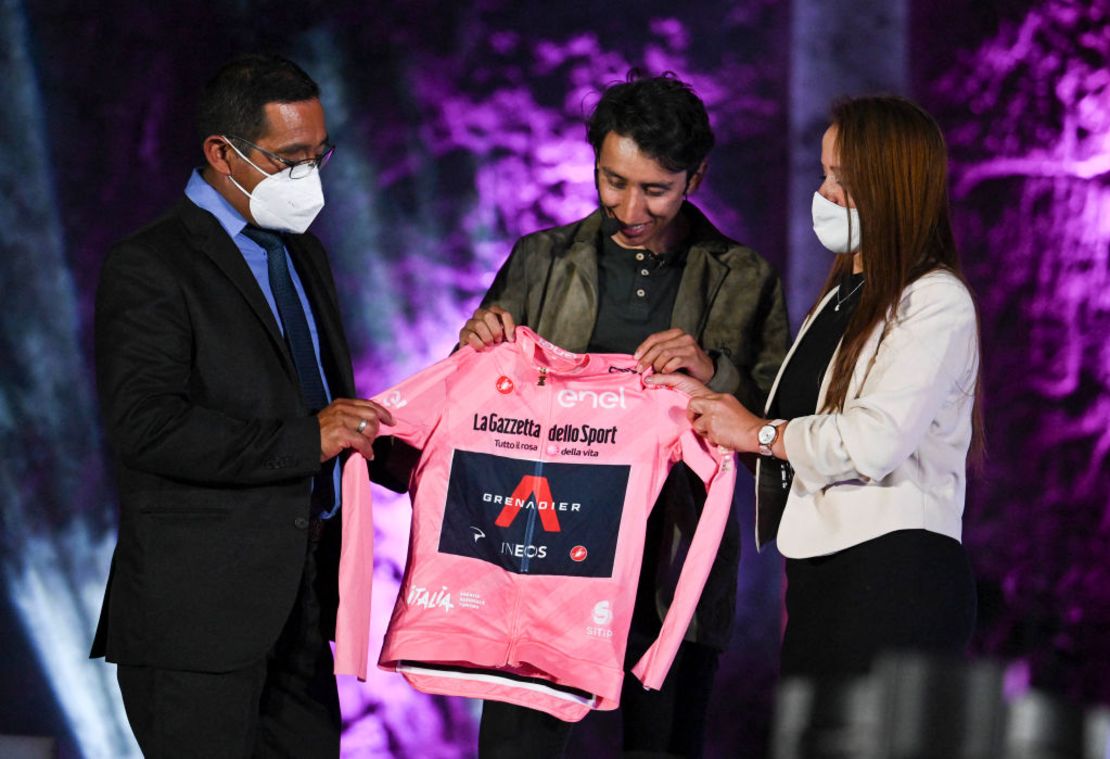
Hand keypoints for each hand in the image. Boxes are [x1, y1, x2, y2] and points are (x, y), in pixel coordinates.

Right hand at [318, 398, 393, 461]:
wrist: (302, 443)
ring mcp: (341, 420)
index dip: (382, 412)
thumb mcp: (335, 418)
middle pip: (372, 415)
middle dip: (377, 428)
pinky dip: (367, 450)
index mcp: (343, 403)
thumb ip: (351, 416)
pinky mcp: (341, 433)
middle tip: (373, 438)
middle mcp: (343, 409)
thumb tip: (372, 423)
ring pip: (369, 427)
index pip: (369, 404)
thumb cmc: (320, 434)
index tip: (391, 420)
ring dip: (371, 440)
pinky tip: (367, 455)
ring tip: (366, 447)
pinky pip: (362, 442)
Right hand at [459, 305, 515, 350]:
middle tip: (498, 341)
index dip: (509, 326)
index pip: (503, 314)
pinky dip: (479, 344)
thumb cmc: (496, 343)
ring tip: (491, 346)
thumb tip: (512, 338)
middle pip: (488, 315)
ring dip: (487, 338)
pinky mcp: (463, 333)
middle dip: (496, 331)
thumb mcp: (505, 337)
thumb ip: (510, 334)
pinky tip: (483, 349)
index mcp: (493, 312)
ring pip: (479, 324)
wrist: (479, 353)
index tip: (511, 340)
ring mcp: (470, 322)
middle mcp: (480, 314)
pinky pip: (471, 336)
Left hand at [634, 328, 714, 382]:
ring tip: (655, 373)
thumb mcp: (671, 354)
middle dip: (646, 359)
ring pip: (665, 353)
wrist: (706, 370)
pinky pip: (675, 361)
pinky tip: (664, 373)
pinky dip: (667, 368)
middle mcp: (682, 336)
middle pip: (658, 346)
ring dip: (657, 365)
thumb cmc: (686, 364)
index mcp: (675, 333)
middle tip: (640, 369)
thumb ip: (658, 353)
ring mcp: (689, 345)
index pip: (654, 338)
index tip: (635, 358)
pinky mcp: (693, 356)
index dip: (643, 348)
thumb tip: (638, 359)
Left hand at [646, 373, 761, 451]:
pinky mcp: (713, 425)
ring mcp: (713, 413)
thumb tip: (697, 414)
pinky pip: (704, 434)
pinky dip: (712, 438)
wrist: (758, 433)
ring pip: (696, 422)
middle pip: (692, 405)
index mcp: (717, 395)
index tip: (650, 379)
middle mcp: (714, 400)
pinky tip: (723, 437)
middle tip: (708, 425)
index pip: (689, 383)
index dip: (668, 379)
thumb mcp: (727, 408)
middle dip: (695, 417)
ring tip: (720, 432)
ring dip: (705, 431)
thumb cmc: (743, 424)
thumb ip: (711, 407)